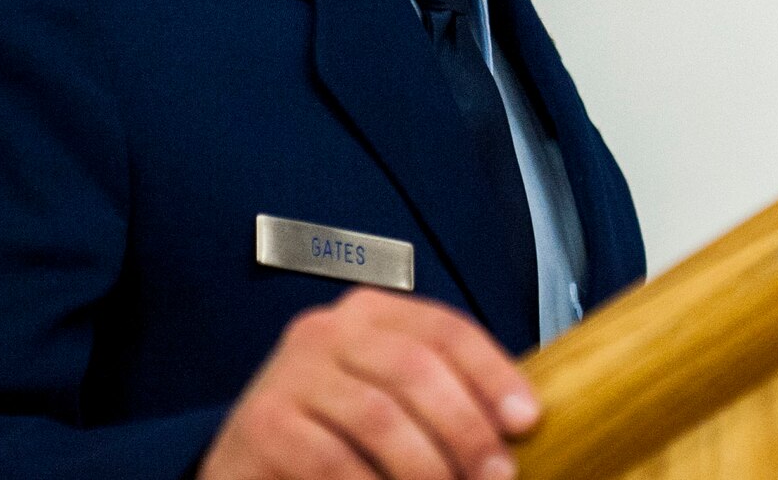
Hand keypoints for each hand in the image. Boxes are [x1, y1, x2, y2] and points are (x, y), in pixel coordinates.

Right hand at [200, 288, 538, 479]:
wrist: (251, 461)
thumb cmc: (336, 431)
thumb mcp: (390, 396)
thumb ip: (442, 393)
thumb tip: (519, 421)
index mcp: (371, 313)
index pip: (445, 329)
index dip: (492, 373)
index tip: (526, 420)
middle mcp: (328, 331)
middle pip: (415, 368)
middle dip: (465, 428)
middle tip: (494, 476)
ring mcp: (291, 373)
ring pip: (378, 417)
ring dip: (426, 466)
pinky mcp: (264, 423)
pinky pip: (333, 462)